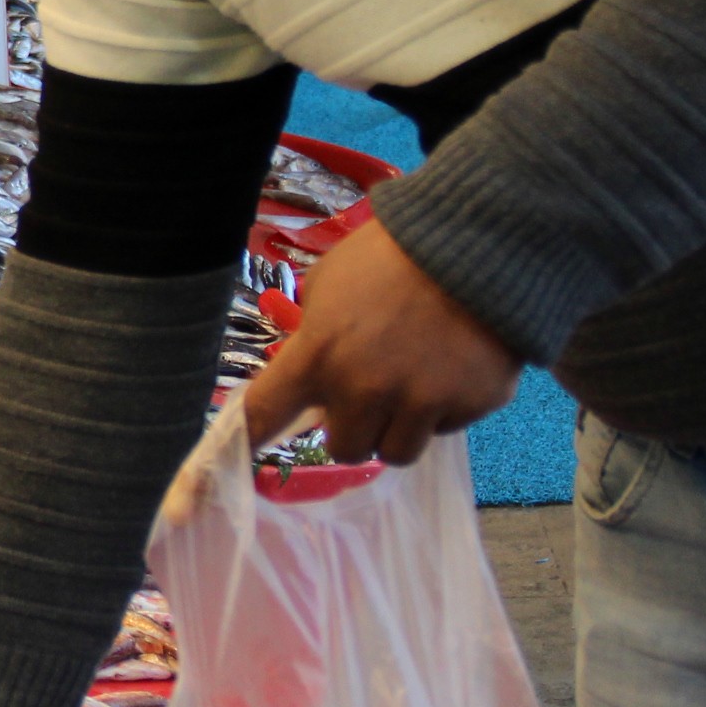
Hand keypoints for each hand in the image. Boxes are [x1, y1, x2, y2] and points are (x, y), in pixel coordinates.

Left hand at [242, 217, 518, 465]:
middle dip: (356, 426)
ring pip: (397, 453)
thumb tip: (310, 375)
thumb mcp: (329, 284)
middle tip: (372, 393)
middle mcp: (365, 389)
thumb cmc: (391, 256)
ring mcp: (422, 401)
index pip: (265, 413)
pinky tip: (453, 364)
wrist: (479, 239)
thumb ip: (313, 335)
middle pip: (345, 449)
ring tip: (414, 383)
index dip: (244, 442)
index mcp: (319, 355)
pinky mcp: (472, 404)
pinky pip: (447, 429)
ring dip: (400, 428)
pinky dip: (447, 407)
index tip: (226, 467)